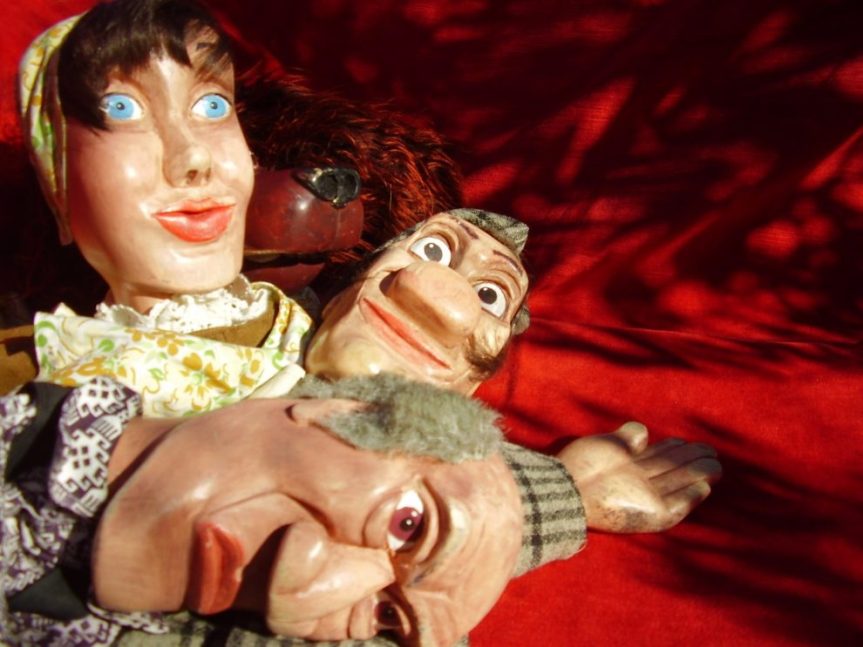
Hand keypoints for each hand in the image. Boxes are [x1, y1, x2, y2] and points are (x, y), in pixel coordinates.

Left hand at [556, 422, 720, 532]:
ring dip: (698, 476)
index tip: (684, 440)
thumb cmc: (578, 465)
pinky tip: (703, 487)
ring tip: (716, 465)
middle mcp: (637, 484)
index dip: (672, 448)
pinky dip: (689, 498)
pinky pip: (675, 508)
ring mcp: (644, 500)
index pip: (655, 458)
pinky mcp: (649, 516)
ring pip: (678, 486)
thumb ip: (626, 438)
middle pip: (671, 471)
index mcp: (625, 468)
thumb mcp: (605, 445)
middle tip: (712, 452)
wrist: (567, 489)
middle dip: (692, 461)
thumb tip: (643, 432)